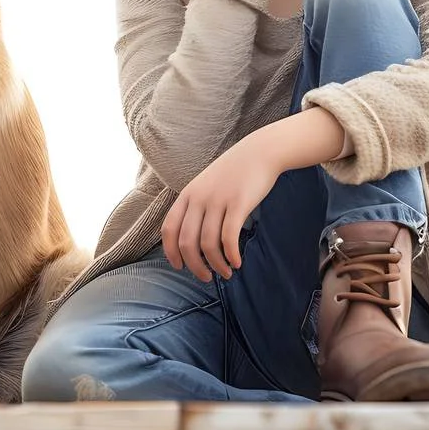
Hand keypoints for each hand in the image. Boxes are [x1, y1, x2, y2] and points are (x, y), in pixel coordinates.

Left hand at [161, 136, 282, 282]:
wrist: (260, 152)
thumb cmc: (234, 173)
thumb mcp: (206, 185)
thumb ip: (197, 207)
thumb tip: (193, 239)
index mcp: (187, 195)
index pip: (169, 229)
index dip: (171, 252)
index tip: (179, 267)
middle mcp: (199, 198)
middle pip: (187, 242)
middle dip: (194, 266)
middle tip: (206, 278)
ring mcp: (218, 200)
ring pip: (208, 244)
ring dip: (216, 264)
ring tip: (226, 273)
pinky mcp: (239, 204)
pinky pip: (229, 237)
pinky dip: (231, 255)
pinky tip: (237, 263)